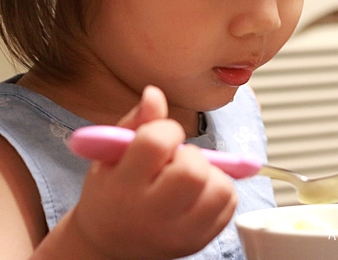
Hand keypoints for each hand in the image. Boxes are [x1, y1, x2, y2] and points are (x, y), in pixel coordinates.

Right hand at [58, 86, 237, 258]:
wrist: (108, 245)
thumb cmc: (110, 192)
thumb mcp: (110, 155)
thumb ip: (136, 122)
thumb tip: (155, 93)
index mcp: (123, 185)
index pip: (157, 143)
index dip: (167, 130)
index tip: (162, 137)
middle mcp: (150, 213)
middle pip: (193, 171)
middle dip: (191, 154)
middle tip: (177, 160)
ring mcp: (177, 232)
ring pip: (219, 188)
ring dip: (211, 173)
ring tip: (189, 177)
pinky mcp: (198, 242)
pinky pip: (229, 205)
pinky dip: (220, 190)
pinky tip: (199, 192)